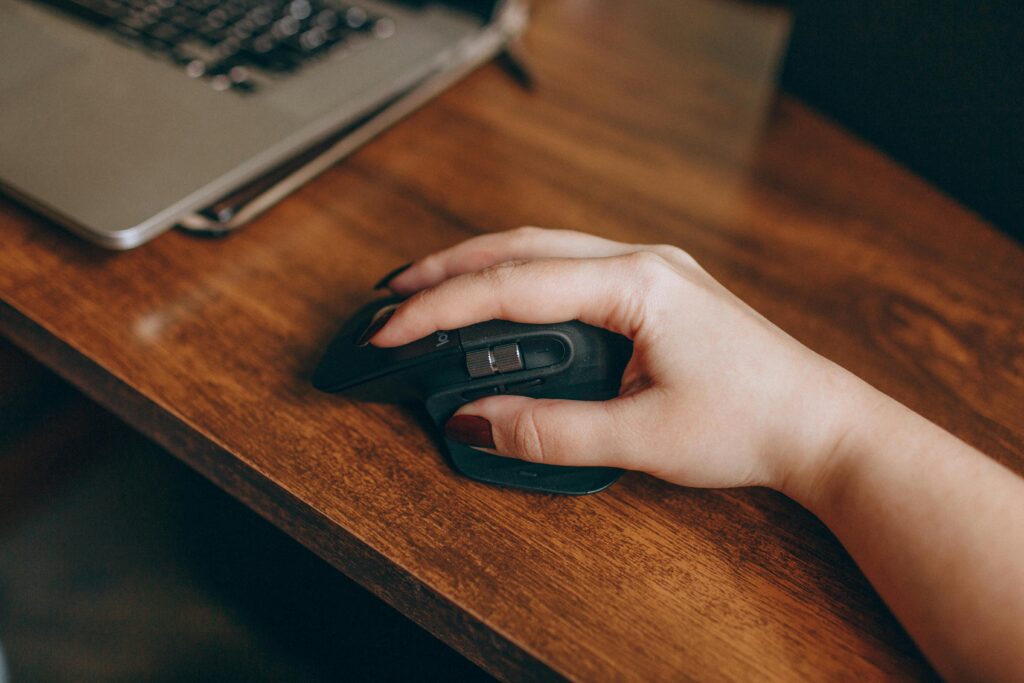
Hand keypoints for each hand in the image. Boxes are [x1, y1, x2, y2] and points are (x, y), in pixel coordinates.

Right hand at [370, 227, 872, 494]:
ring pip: (546, 251)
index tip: (393, 331)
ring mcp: (651, 272)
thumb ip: (549, 431)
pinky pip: (572, 269)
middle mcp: (641, 262)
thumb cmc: (752, 422)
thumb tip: (473, 422)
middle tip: (394, 295)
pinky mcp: (656, 292)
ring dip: (485, 268)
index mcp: (637, 283)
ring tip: (432, 292)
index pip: (515, 286)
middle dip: (451, 269)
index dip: (443, 309)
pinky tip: (502, 301)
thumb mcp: (642, 438)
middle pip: (523, 246)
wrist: (821, 424)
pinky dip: (523, 281)